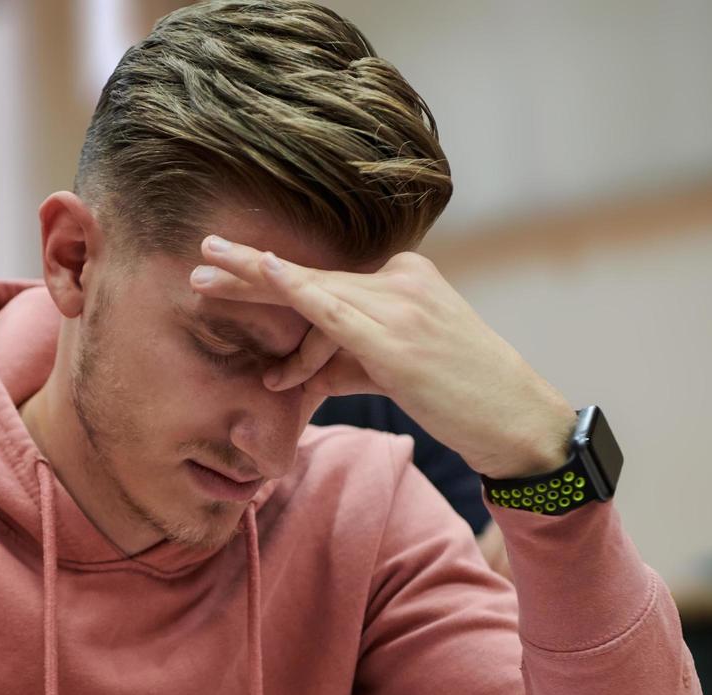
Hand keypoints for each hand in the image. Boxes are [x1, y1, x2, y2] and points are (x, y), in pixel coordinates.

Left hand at [190, 236, 576, 479]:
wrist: (514, 420)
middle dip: (249, 271)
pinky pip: (337, 311)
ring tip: (202, 282)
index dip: (268, 273)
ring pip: (314, 298)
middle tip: (198, 256)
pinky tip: (269, 272)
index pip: (323, 279)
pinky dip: (299, 290)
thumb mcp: (389, 369)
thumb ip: (340, 361)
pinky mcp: (398, 339)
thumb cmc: (455, 396)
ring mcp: (401, 307)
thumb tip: (292, 372)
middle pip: (310, 276)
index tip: (224, 264)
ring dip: (254, 291)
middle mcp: (401, 281)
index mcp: (404, 279)